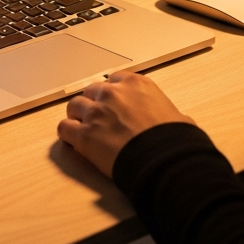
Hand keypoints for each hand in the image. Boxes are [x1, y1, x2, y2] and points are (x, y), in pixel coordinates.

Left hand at [57, 71, 193, 177]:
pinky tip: (72, 140)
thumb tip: (178, 122)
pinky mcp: (84, 134)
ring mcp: (96, 112)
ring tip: (82, 128)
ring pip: (74, 106)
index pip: (113, 81)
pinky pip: (64, 128)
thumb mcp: (179, 118)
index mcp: (135, 84)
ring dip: (77, 116)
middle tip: (97, 118)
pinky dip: (67, 134)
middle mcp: (112, 93)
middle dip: (94, 104)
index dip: (111, 95)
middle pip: (91, 91)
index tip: (111, 104)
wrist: (166, 162)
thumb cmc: (175, 142)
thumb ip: (168, 112)